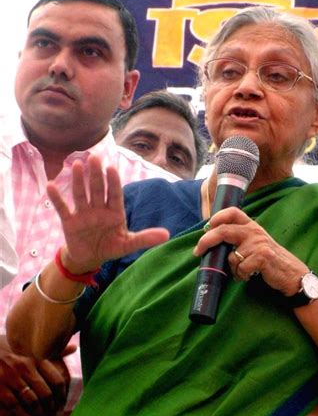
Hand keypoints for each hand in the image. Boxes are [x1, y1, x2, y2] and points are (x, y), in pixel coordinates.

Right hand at [0, 336, 72, 415]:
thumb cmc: (8, 350)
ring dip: (40, 414)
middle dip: (51, 408)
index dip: (62, 395)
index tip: (62, 403)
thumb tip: (75, 347)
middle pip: (46, 393)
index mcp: (36, 358)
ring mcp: (11, 376)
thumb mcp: (29, 348)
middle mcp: (25, 366)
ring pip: (32, 401)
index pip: (57, 380)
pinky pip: (15, 406)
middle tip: (51, 415)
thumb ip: (52, 351)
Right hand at [46, 154, 169, 273]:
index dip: (113, 182)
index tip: (112, 168)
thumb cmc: (110, 246)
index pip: (115, 194)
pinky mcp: (69, 221)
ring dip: (78, 181)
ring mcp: (83, 213)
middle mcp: (98, 209)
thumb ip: (145, 238)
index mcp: (114, 212)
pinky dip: (57, 198)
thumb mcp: (128, 244)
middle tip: (94, 157)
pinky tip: (51, 186)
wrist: (89, 258)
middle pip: (97, 189)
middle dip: (96, 175)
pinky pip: (62, 208)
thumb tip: (167, 235)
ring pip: (81, 195)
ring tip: (77, 165)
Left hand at [193, 207, 306, 295]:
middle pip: (224, 231)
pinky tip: (250, 276)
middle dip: (206, 241)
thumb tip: (214, 242)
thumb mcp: (257, 243)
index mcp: (252, 226)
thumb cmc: (271, 260)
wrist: (292, 274)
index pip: (233, 212)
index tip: (206, 227)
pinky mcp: (262, 256)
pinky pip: (241, 268)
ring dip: (233, 269)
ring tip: (243, 272)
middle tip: (198, 251)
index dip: (217, 217)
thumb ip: (240, 239)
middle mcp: (255, 231)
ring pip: (231, 257)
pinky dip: (241, 276)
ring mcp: (259, 243)